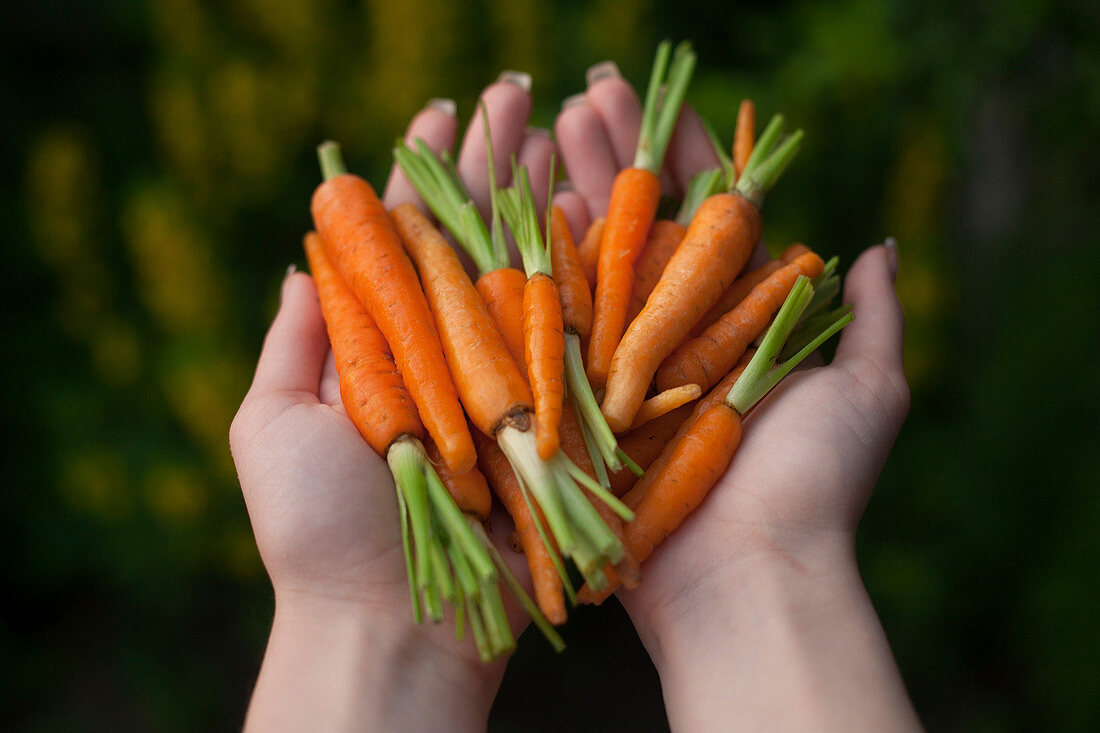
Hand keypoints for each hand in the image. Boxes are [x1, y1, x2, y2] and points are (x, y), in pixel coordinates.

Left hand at [230, 72, 549, 730]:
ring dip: (549, 195)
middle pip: (475, 237)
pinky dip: (592, 274)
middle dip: (497, 162)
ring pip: (531, 270)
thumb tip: (305, 258)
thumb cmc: (323, 533)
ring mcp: (506, 381)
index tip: (443, 113)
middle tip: (523, 92)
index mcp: (383, 343)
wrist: (399, 626)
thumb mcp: (273, 427)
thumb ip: (297, 341)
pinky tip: (606, 210)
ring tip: (571, 122)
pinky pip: (577, 337)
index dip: (423, 171)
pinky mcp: (557, 418)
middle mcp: (449, 352)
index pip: (406, 236)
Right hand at [554, 63, 919, 729]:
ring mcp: (620, 363)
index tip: (654, 104)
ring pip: (589, 257)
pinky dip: (533, 261)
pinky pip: (550, 321)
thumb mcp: (866, 395)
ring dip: (563, 186)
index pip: (708, 215)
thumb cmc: (811, 488)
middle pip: (638, 223)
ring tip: (535, 122)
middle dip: (609, 155)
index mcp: (739, 321)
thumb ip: (874, 320)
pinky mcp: (574, 397)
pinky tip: (513, 201)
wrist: (741, 581)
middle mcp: (675, 334)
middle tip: (578, 96)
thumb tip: (878, 248)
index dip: (682, 156)